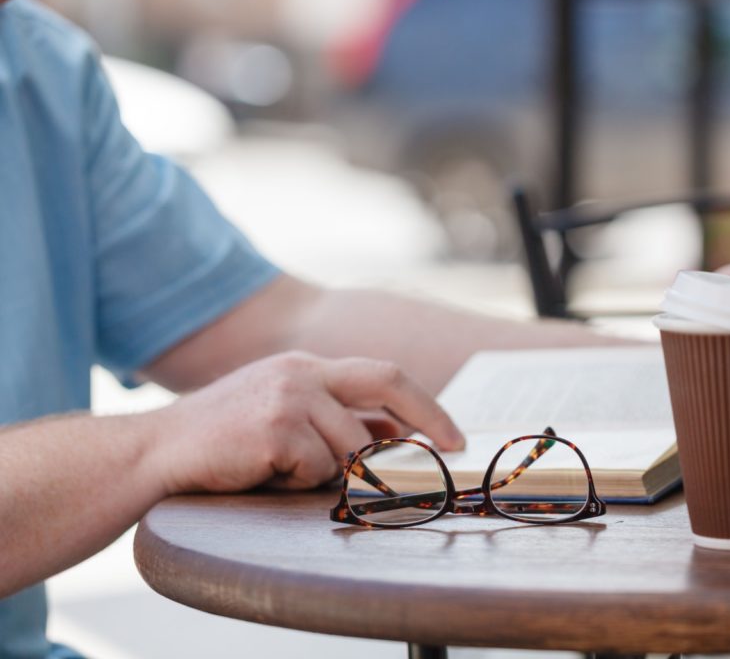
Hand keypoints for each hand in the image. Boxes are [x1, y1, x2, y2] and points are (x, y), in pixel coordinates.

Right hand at [152, 352, 463, 493]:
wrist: (158, 452)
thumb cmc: (225, 439)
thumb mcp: (286, 413)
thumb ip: (336, 417)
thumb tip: (396, 432)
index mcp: (307, 367)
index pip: (384, 375)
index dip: (425, 404)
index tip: (452, 433)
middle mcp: (302, 373)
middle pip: (386, 385)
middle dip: (428, 419)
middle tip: (450, 452)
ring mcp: (289, 397)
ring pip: (350, 446)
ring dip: (329, 470)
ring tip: (283, 467)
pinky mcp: (275, 428)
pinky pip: (315, 470)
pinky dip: (296, 482)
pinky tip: (261, 471)